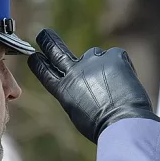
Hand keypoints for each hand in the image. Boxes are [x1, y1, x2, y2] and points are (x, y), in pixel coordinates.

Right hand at [27, 29, 159, 142]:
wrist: (122, 122)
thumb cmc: (102, 126)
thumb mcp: (78, 112)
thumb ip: (76, 93)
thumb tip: (83, 85)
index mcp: (62, 90)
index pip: (45, 71)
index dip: (39, 63)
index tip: (34, 55)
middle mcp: (74, 71)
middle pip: (57, 51)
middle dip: (48, 41)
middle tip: (43, 33)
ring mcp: (93, 61)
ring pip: (95, 56)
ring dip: (101, 66)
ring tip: (113, 87)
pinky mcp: (113, 56)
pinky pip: (116, 57)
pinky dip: (120, 67)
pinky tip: (125, 83)